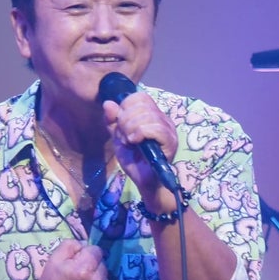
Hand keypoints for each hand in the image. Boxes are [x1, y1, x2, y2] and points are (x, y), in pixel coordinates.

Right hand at [33, 237, 110, 279]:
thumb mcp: (54, 259)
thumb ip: (71, 245)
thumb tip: (85, 244)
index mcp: (85, 269)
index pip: (96, 250)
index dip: (85, 253)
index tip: (76, 261)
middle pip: (102, 263)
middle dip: (92, 265)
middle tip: (77, 274)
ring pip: (105, 277)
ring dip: (96, 277)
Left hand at [103, 92, 178, 208]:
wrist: (145, 182)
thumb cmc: (135, 161)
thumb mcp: (118, 138)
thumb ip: (112, 121)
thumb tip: (107, 102)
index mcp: (153, 115)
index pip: (140, 97)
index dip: (125, 107)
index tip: (120, 125)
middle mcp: (163, 119)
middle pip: (141, 104)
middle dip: (125, 120)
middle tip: (125, 137)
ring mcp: (169, 129)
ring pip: (147, 116)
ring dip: (131, 129)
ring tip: (130, 142)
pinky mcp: (170, 141)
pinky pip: (154, 128)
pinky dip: (140, 133)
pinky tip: (135, 142)